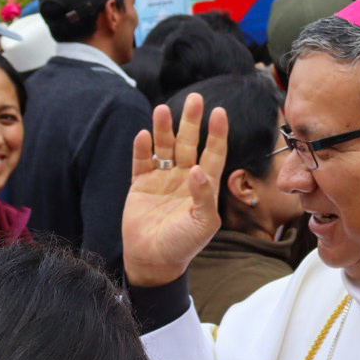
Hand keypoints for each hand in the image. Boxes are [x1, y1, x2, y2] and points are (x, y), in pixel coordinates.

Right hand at [123, 93, 227, 285]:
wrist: (153, 260)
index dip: (217, 133)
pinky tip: (143, 135)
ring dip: (164, 129)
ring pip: (165, 147)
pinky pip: (141, 161)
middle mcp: (184, 177)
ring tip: (163, 109)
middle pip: (189, 143)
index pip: (214, 153)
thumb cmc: (183, 244)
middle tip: (195, 99)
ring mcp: (161, 179)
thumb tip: (198, 169)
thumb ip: (203, 195)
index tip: (219, 112)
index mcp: (204, 185)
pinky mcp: (140, 184)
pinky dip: (142, 149)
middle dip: (191, 121)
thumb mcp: (203, 223)